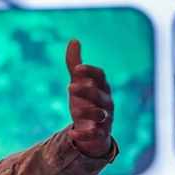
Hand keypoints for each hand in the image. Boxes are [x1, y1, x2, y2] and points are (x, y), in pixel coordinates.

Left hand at [65, 39, 113, 157]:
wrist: (92, 129)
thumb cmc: (86, 101)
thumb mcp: (79, 82)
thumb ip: (75, 63)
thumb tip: (74, 40)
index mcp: (101, 87)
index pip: (100, 77)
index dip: (91, 72)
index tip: (78, 68)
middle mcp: (106, 102)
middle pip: (100, 95)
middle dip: (86, 91)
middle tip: (69, 87)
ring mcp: (105, 119)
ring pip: (99, 114)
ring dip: (86, 112)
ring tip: (72, 110)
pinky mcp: (100, 134)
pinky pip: (95, 135)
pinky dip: (84, 135)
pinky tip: (72, 135)